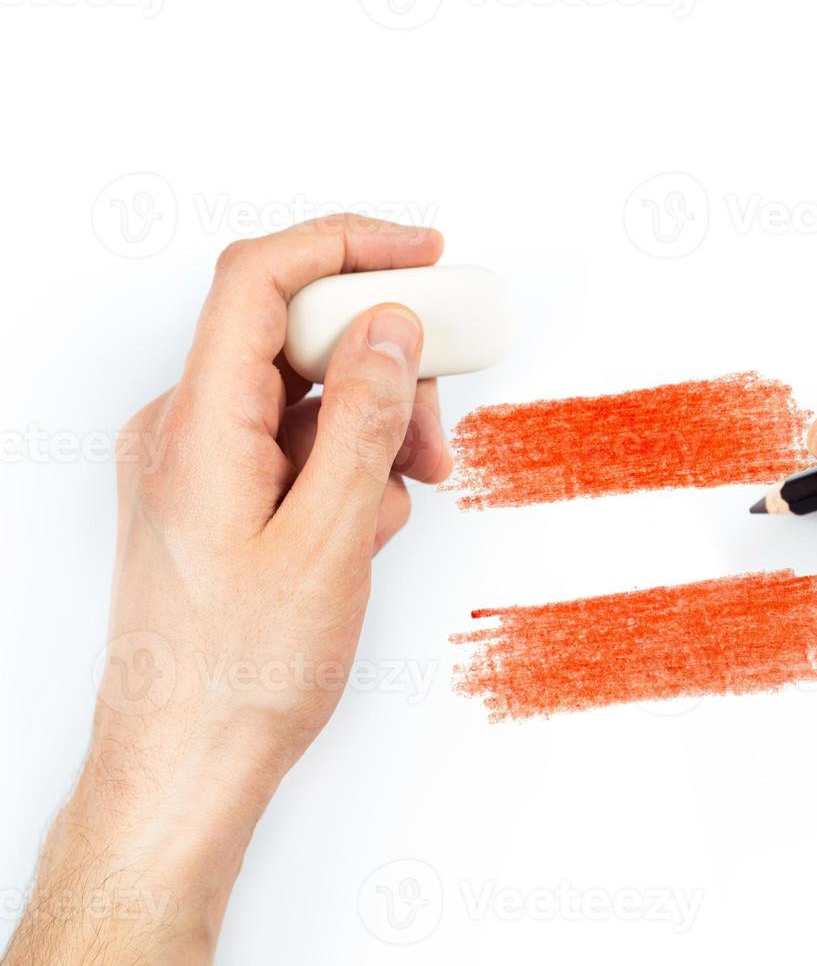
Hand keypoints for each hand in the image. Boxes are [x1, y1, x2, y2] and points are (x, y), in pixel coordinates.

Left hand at [4, 216, 451, 963]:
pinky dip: (344, 466)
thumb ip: (363, 422)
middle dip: (384, 367)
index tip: (423, 254)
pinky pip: (294, 444)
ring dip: (373, 428)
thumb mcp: (328, 539)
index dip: (347, 244)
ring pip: (304, 396)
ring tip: (403, 496)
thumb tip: (392, 329)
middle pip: (297, 338)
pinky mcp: (219, 495)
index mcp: (197, 425)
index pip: (262, 279)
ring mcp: (199, 463)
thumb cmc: (240, 674)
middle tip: (439, 427)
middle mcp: (186, 429)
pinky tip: (363, 527)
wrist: (186, 763)